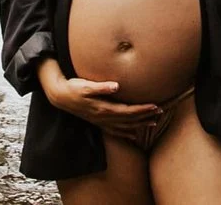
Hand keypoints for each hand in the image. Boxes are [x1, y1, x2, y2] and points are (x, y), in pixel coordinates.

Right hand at [38, 58, 160, 138]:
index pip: (128, 111)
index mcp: (104, 108)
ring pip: (125, 126)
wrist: (60, 97)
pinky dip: (126, 133)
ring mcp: (101, 122)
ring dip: (140, 125)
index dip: (142, 109)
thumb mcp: (86, 85)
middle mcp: (104, 118)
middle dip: (145, 116)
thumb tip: (116, 86)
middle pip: (129, 120)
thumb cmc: (73, 88)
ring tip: (153, 122)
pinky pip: (115, 131)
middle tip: (160, 111)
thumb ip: (101, 87)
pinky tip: (134, 135)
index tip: (155, 106)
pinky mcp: (98, 122)